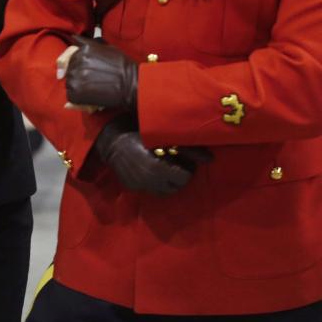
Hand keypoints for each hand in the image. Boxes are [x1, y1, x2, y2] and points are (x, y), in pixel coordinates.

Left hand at [64, 35, 137, 114]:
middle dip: (77, 75)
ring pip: (69, 83)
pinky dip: (77, 98)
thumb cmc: (122, 66)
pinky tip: (90, 96)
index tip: (72, 69)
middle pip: (68, 70)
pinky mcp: (77, 92)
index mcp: (84, 50)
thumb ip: (87, 43)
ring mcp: (76, 77)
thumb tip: (74, 38)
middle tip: (91, 81)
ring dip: (77, 87)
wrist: (131, 84)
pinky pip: (71, 96)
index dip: (69, 63)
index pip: (68, 55)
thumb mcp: (106, 48)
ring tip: (92, 88)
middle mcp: (78, 61)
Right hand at [94, 122, 211, 195]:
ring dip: (168, 181)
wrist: (109, 137)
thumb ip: (188, 149)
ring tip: (166, 167)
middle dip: (179, 176)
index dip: (187, 168)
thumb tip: (211, 159)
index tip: (185, 159)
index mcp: (156, 168)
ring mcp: (138, 185)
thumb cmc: (138, 130)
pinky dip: (155, 182)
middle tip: (177, 162)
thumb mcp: (163, 136)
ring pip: (163, 191)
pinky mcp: (131, 186)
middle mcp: (147, 180)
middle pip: (175, 187)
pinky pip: (149, 189)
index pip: (183, 178)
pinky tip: (153, 169)